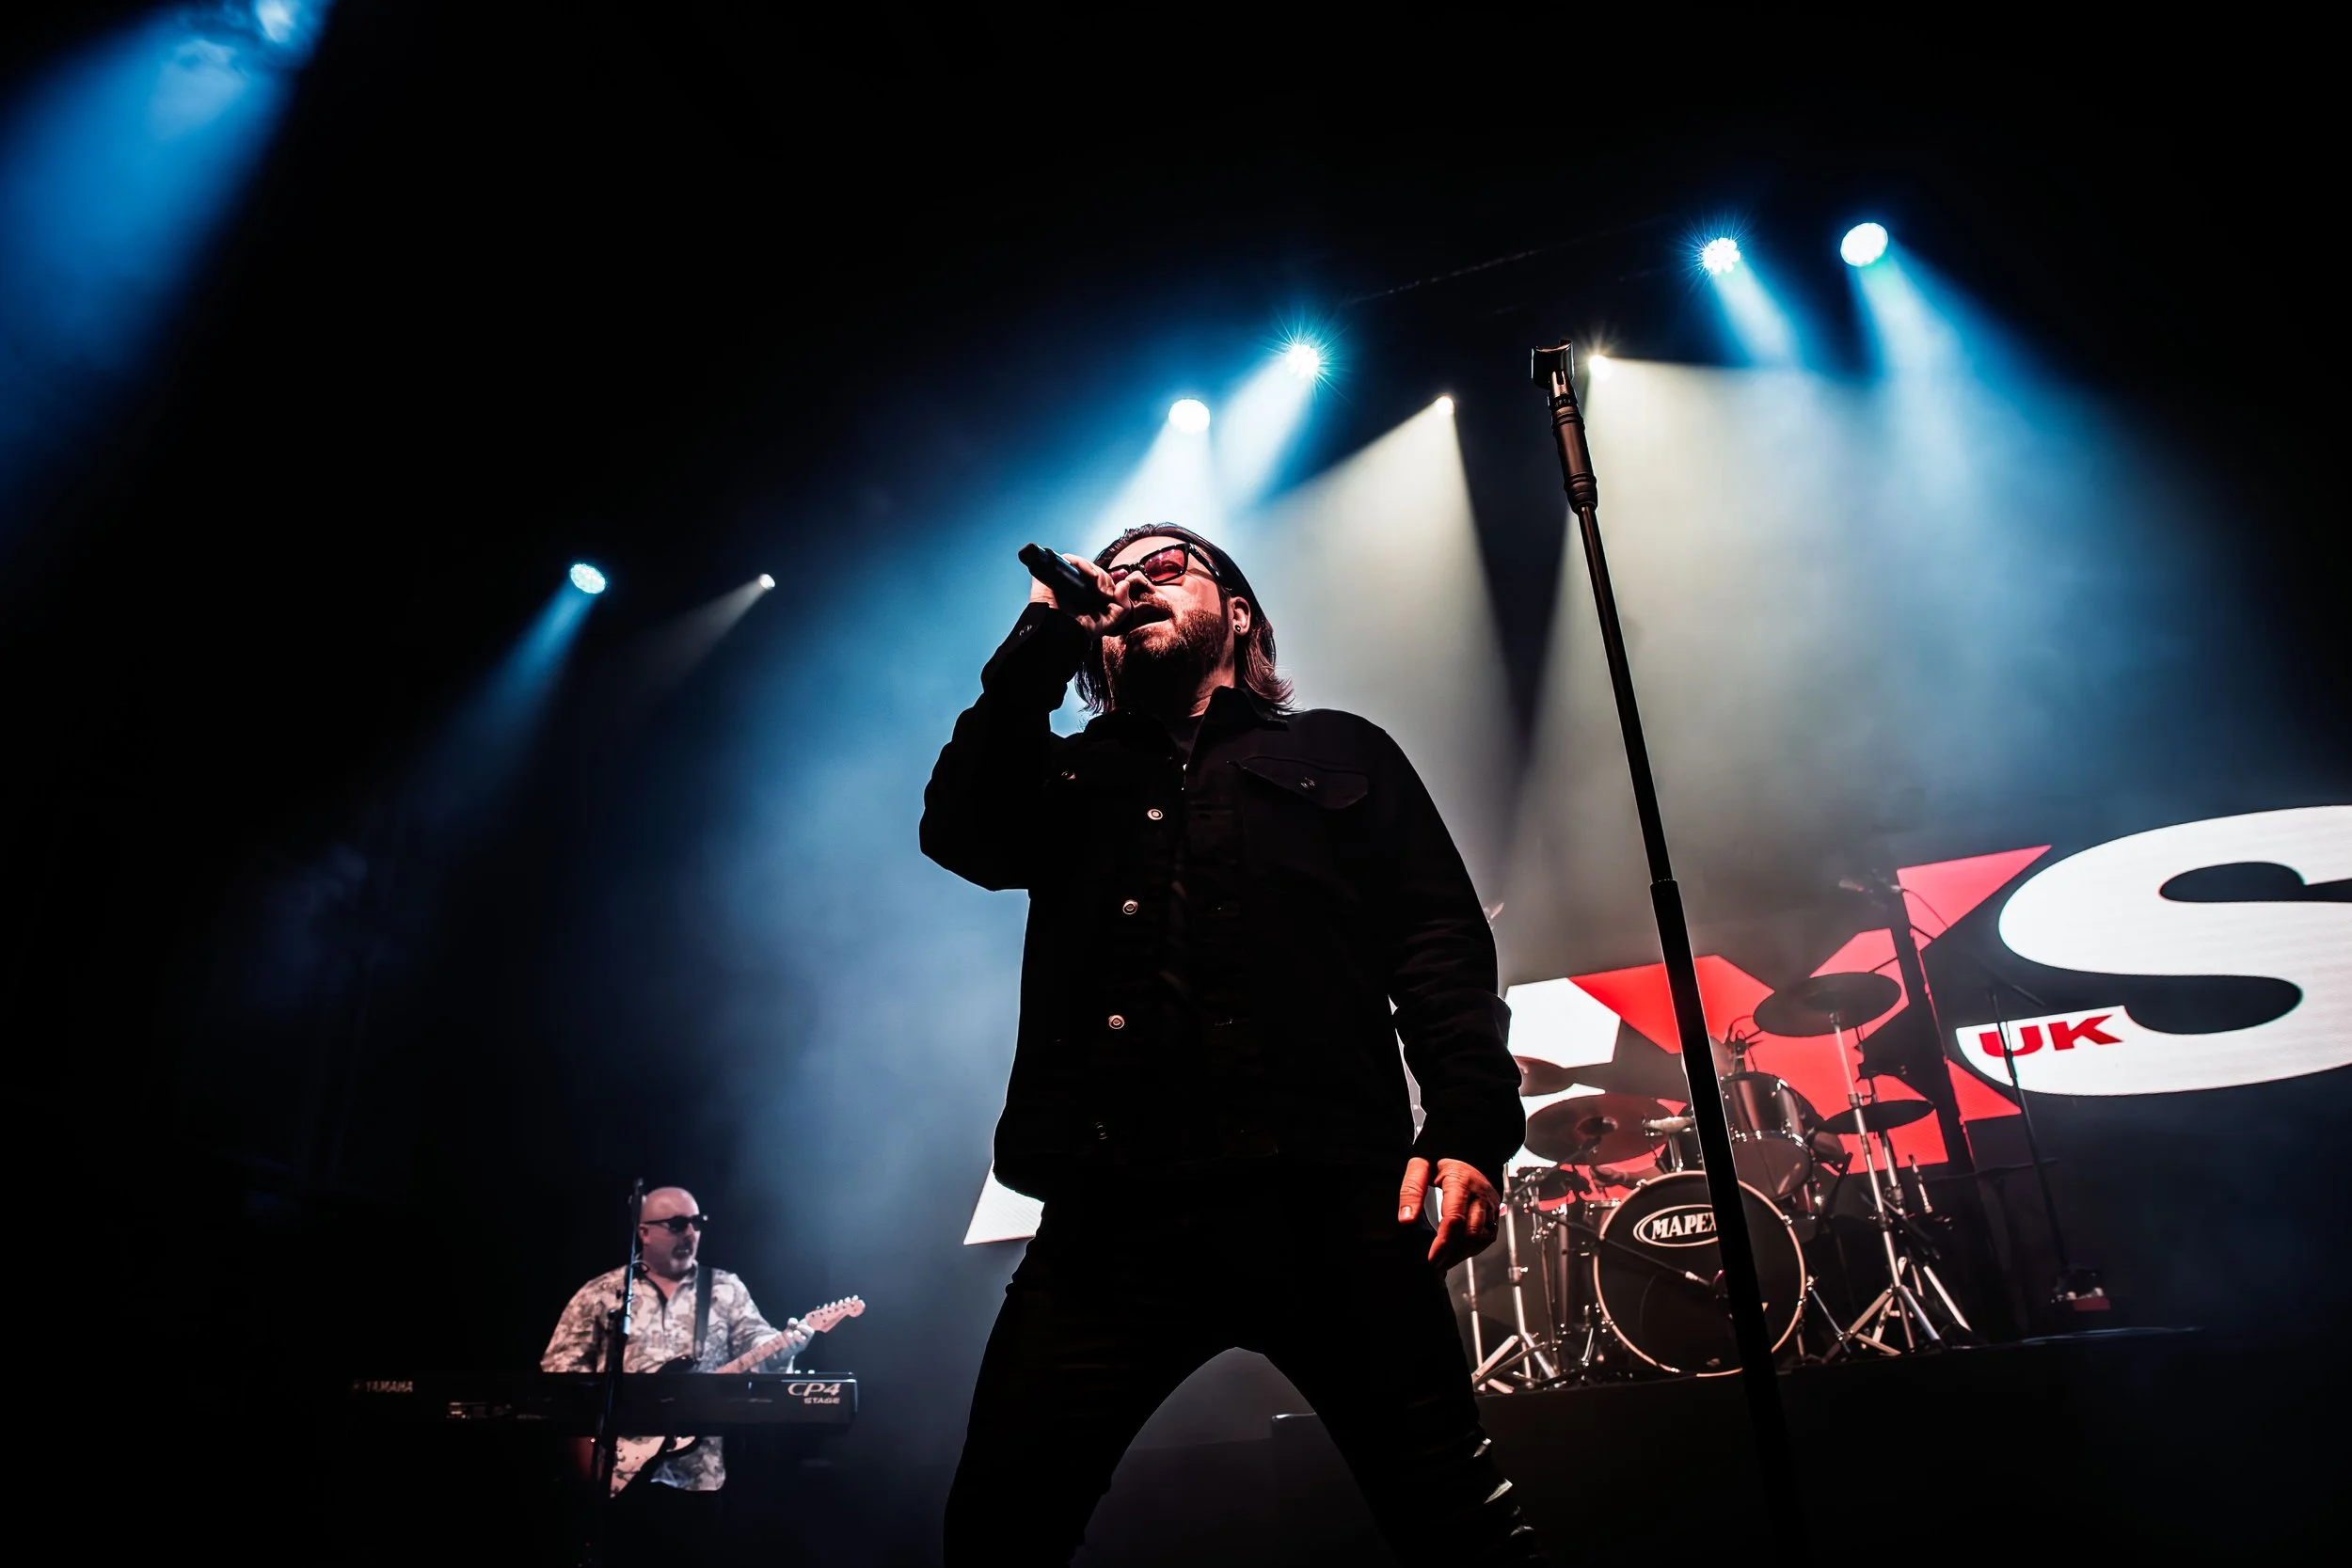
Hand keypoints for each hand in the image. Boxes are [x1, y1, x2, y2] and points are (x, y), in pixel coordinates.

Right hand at [1027, 551, 1171, 638]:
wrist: (1059, 633)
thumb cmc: (1081, 630)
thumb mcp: (1109, 621)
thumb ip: (1123, 606)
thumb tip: (1124, 584)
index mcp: (1088, 594)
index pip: (1102, 580)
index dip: (1109, 583)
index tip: (1111, 595)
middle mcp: (1076, 585)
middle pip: (1095, 571)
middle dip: (1104, 579)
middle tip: (1104, 593)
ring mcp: (1065, 578)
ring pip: (1084, 564)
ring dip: (1095, 572)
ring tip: (1097, 586)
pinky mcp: (1054, 573)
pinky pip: (1068, 559)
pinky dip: (1082, 563)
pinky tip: (1089, 575)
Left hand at [1398, 1157, 1500, 1269]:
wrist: (1467, 1148)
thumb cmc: (1441, 1156)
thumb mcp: (1420, 1166)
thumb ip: (1411, 1190)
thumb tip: (1406, 1220)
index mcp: (1461, 1181)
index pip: (1454, 1219)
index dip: (1443, 1243)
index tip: (1431, 1259)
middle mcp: (1480, 1193)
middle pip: (1471, 1233)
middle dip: (1453, 1254)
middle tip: (1434, 1265)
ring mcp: (1490, 1203)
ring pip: (1482, 1237)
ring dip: (1463, 1254)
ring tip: (1444, 1262)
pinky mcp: (1494, 1210)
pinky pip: (1488, 1236)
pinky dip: (1474, 1248)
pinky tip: (1458, 1252)